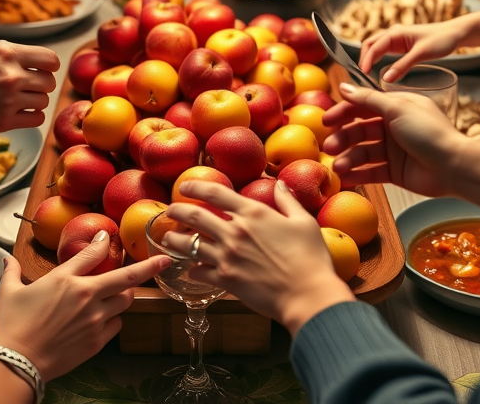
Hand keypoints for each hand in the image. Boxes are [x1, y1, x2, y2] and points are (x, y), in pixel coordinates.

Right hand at [0, 40, 59, 149]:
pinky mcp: (4, 121)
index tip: (42, 71)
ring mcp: (8, 99)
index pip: (49, 59)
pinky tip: (19, 113)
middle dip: (41, 84)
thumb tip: (26, 55)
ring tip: (18, 100)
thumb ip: (1, 50)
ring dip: (35, 101)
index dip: (49, 66)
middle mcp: (10, 74)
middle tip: (28, 88)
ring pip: (43, 101)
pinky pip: (36, 119)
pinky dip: (31, 116)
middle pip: (49, 81)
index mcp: (4, 52)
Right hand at [0, 236, 169, 379]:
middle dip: (151, 265)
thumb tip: (6, 260)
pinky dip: (114, 318)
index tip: (107, 236)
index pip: (93, 253)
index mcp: (65, 279)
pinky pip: (117, 324)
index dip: (102, 241)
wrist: (17, 361)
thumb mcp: (9, 293)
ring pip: (126, 300)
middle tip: (165, 259)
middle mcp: (86, 295)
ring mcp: (95, 318)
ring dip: (125, 294)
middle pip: (127, 276)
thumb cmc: (12, 326)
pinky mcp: (98, 339)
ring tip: (120, 292)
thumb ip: (12, 272)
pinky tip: (104, 318)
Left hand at [162, 180, 354, 334]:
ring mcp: (227, 256)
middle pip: (196, 216)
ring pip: (190, 244)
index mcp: (254, 213)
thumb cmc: (311, 258)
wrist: (307, 294)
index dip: (196, 186)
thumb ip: (288, 201)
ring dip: (175, 240)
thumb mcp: (304, 222)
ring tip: (168, 239)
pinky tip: (191, 270)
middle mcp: (235, 232)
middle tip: (170, 210)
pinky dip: (192, 270)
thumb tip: (280, 184)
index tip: (185, 186)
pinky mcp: (225, 280)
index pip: (216, 193)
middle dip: (178, 210)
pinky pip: (199, 272)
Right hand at [322, 83, 471, 195]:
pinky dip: (357, 174)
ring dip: (348, 158)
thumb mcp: (398, 109)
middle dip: (343, 138)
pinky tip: (344, 178)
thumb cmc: (429, 132)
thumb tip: (343, 86)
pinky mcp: (394, 172)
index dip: (343, 112)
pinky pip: (371, 171)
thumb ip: (368, 99)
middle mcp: (393, 127)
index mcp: (396, 108)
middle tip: (329, 147)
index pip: (363, 106)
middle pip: (360, 130)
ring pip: (363, 152)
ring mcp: (393, 150)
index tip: (326, 120)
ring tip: (338, 167)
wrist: (454, 166)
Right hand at [359, 22, 468, 79]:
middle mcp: (393, 34)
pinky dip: (377, 59)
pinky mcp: (401, 45)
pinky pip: (383, 51)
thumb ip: (403, 66)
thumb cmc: (441, 40)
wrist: (454, 34)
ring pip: (375, 48)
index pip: (373, 47)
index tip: (363, 75)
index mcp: (395, 32)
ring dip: (369, 59)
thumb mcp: (421, 54)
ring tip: (366, 75)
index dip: (366, 61)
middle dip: (364, 59)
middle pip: (369, 45)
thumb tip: (386, 79)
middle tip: (362, 76)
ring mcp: (396, 39)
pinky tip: (377, 70)